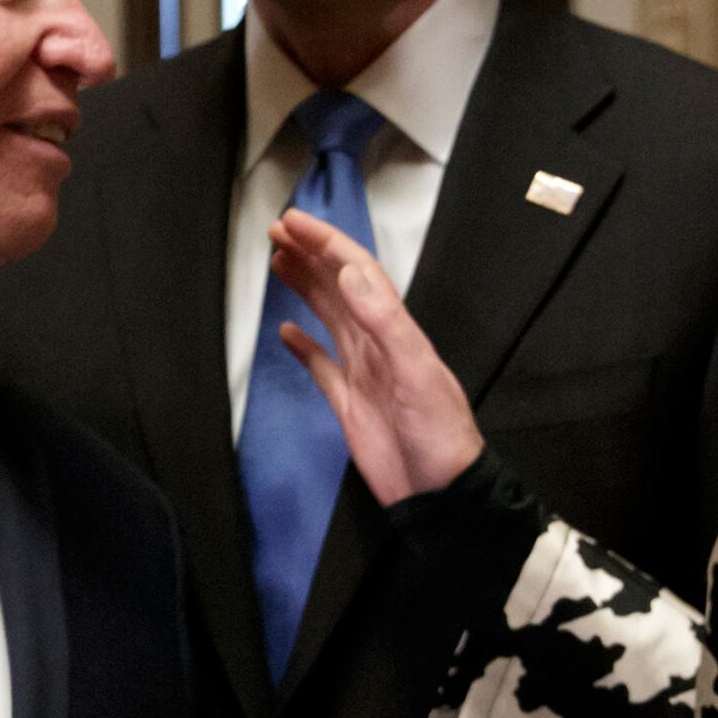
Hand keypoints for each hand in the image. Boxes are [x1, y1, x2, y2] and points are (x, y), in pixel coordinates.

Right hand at [265, 210, 484, 499]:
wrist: (441, 495)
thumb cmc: (439, 434)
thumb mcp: (416, 373)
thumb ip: (384, 322)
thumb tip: (350, 272)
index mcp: (395, 330)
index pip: (357, 272)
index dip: (326, 244)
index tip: (293, 222)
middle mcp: (377, 343)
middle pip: (339, 287)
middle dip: (310, 255)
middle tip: (277, 230)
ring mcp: (362, 372)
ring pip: (328, 318)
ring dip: (305, 287)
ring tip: (278, 261)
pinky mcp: (348, 403)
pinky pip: (321, 366)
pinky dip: (303, 346)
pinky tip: (286, 331)